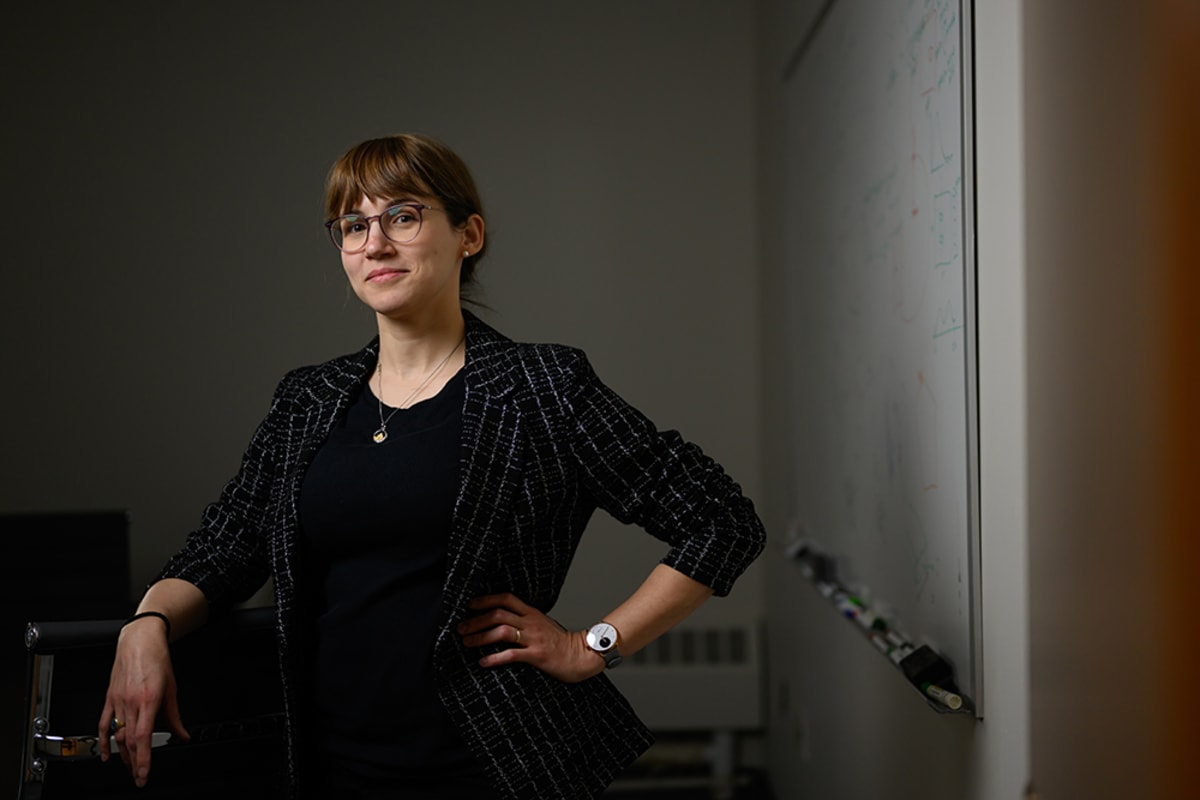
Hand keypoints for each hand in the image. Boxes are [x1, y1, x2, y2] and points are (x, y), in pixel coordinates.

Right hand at [98, 618, 190, 787]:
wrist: (139, 640)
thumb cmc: (157, 659)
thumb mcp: (172, 687)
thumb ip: (175, 716)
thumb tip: (182, 734)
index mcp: (148, 700)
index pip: (143, 737)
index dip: (143, 759)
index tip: (144, 774)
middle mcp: (131, 702)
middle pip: (129, 741)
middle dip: (134, 763)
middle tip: (139, 777)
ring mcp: (117, 700)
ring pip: (117, 735)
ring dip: (123, 754)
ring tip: (129, 768)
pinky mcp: (109, 697)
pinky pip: (103, 723)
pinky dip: (104, 741)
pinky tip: (107, 753)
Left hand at [458, 593, 605, 683]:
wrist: (583, 655)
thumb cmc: (561, 643)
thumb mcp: (543, 624)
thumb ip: (525, 621)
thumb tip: (502, 622)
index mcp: (532, 613)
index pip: (506, 598)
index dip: (486, 600)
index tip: (470, 605)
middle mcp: (531, 622)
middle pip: (498, 614)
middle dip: (476, 620)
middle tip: (461, 628)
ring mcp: (534, 638)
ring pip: (501, 631)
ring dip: (480, 637)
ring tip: (467, 643)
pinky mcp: (537, 655)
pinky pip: (511, 654)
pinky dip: (494, 658)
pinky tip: (483, 662)